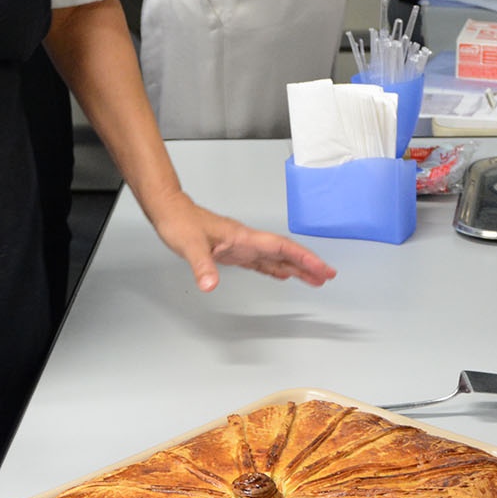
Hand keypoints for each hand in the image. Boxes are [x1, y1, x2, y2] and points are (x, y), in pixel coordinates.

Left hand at [147, 192, 334, 292]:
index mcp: (243, 237)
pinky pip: (261, 262)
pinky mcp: (232, 252)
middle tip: (328, 276)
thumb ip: (202, 266)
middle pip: (285, 252)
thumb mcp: (190, 246)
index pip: (281, 247)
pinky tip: (283, 275)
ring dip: (295, 268)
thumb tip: (210, 286)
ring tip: (314, 279)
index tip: (321, 269)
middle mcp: (246, 241)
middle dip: (307, 264)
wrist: (168, 212)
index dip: (303, 258)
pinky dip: (275, 269)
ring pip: (275, 257)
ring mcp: (241, 246)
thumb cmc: (179, 223)